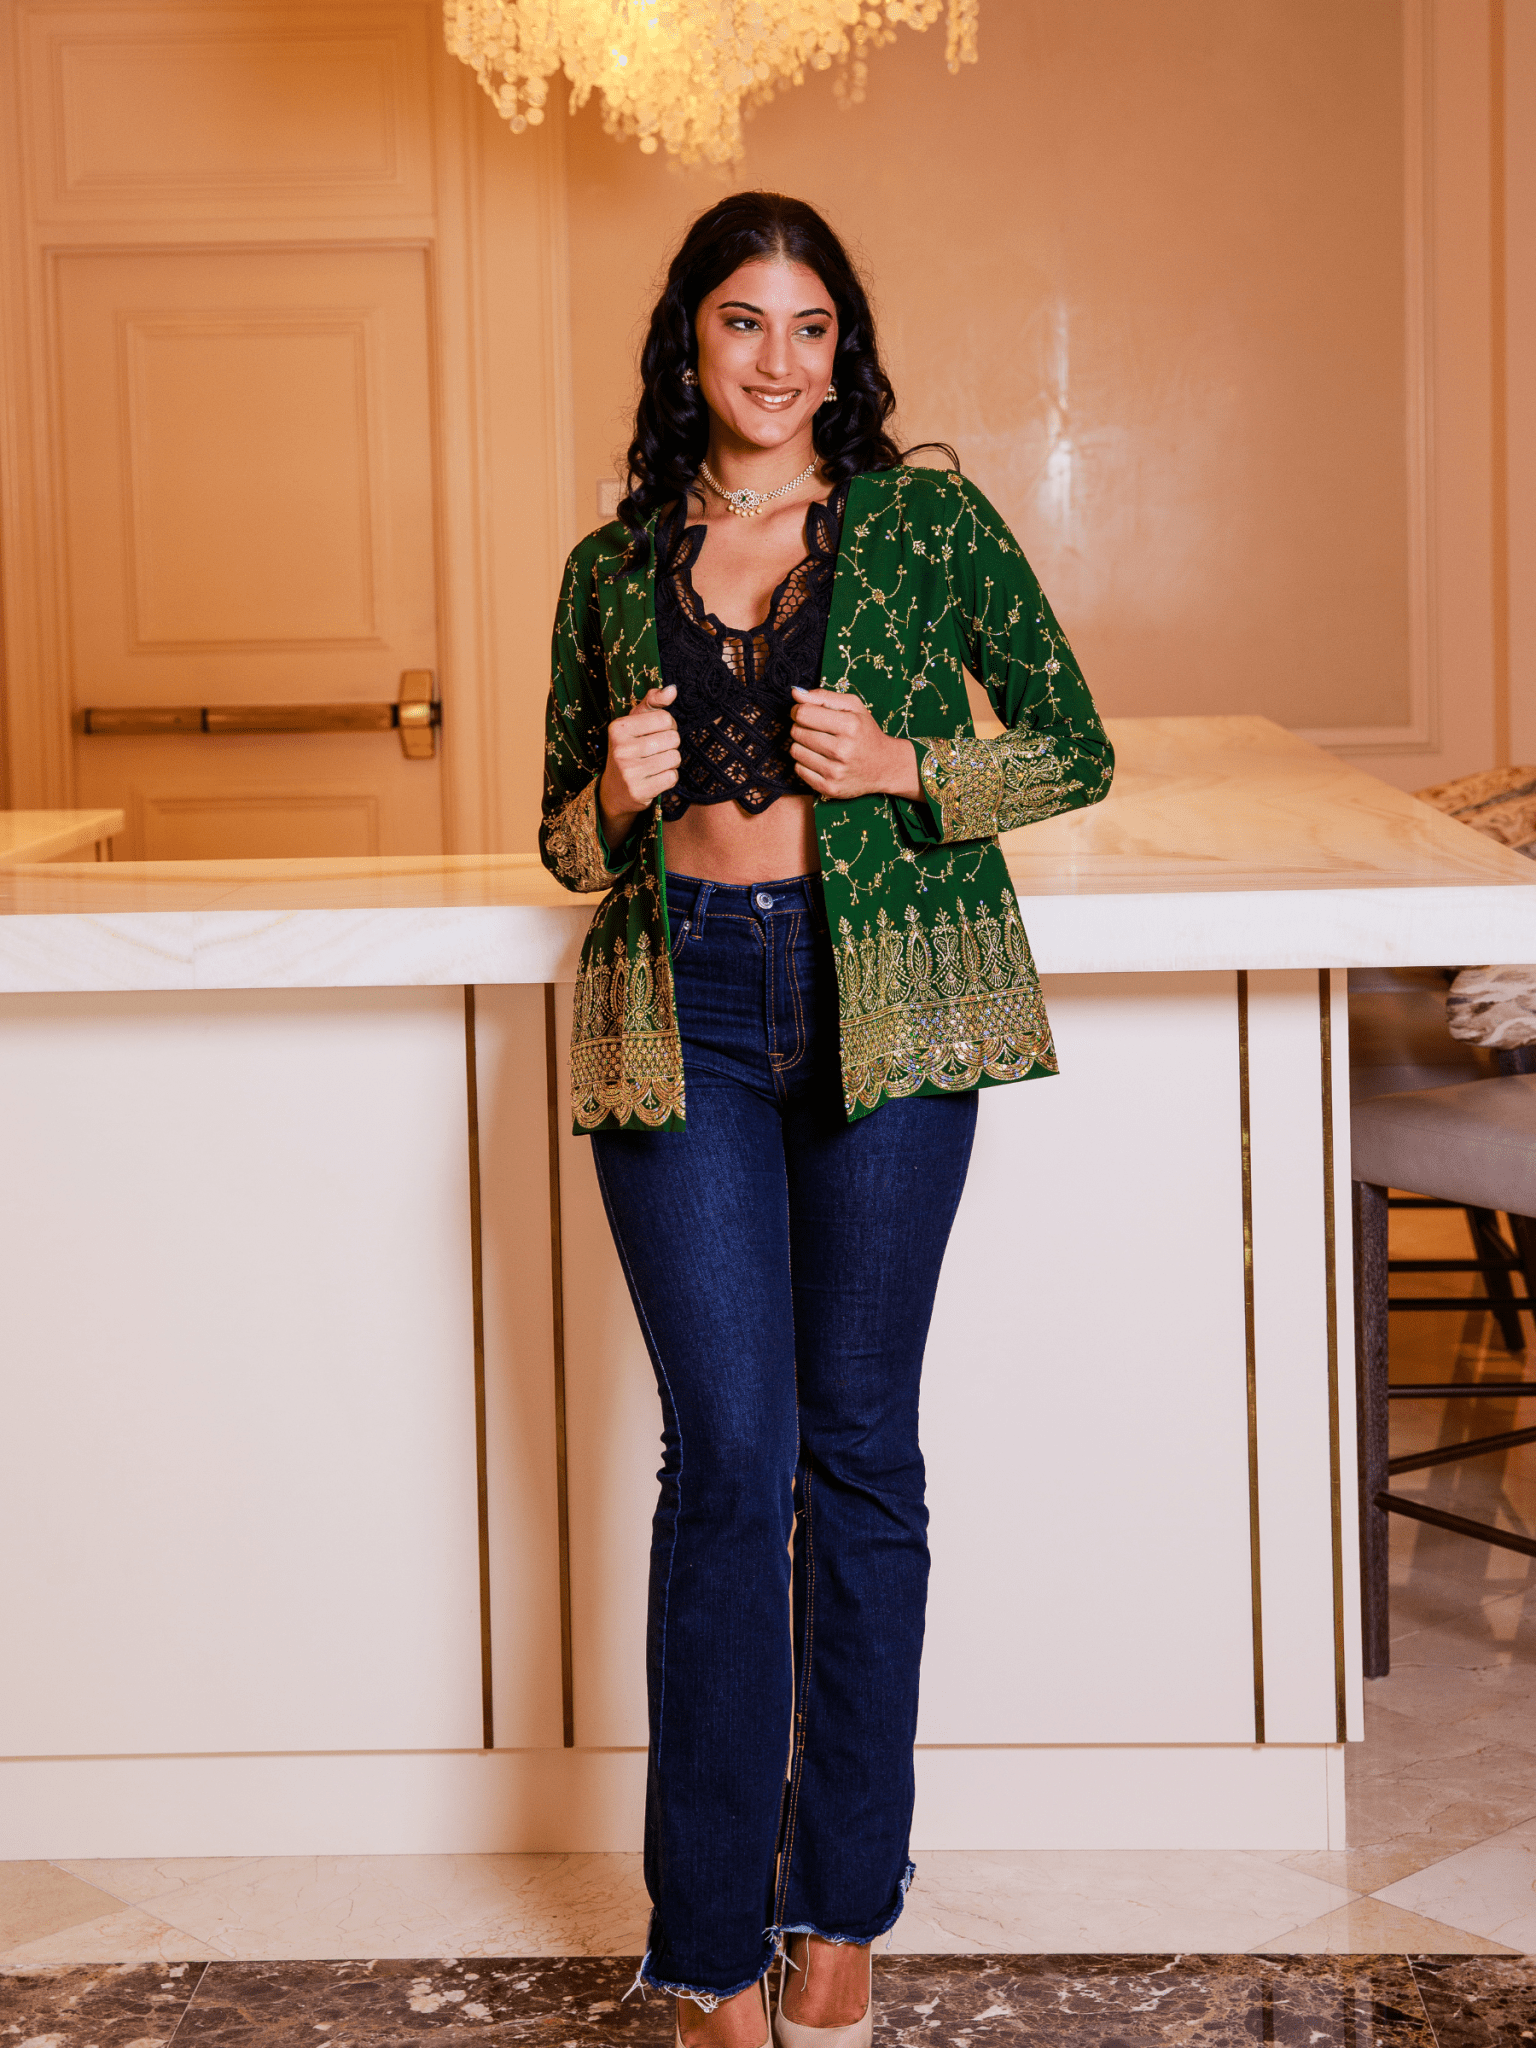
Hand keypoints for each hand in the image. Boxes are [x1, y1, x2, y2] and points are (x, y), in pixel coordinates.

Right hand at [600, 685, 679, 844]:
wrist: (614, 790)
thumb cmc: (629, 749)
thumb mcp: (634, 722)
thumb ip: (653, 702)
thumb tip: (672, 689)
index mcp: (618, 728)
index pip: (665, 718)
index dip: (668, 725)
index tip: (656, 732)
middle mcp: (621, 749)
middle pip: (673, 738)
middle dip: (670, 744)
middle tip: (656, 751)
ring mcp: (629, 772)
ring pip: (675, 758)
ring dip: (671, 761)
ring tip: (655, 764)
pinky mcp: (639, 791)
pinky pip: (672, 777)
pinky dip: (669, 777)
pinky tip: (655, 777)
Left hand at [789, 687, 920, 801]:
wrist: (885, 766)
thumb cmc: (865, 732)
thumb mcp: (852, 706)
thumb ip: (823, 697)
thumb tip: (795, 693)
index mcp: (849, 725)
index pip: (803, 714)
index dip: (798, 711)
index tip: (804, 712)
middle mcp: (843, 750)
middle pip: (797, 732)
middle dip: (800, 727)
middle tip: (814, 729)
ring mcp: (835, 772)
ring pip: (795, 751)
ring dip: (801, 745)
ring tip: (817, 744)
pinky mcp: (829, 788)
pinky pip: (798, 770)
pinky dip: (804, 763)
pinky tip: (819, 759)